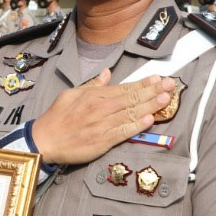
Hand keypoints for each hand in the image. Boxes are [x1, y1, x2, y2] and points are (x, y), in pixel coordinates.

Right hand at [29, 71, 175, 164]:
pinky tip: (150, 119)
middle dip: (153, 91)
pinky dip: (137, 125)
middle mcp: (100, 109)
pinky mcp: (102, 142)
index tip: (158, 78)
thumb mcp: (71, 94)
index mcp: (93, 96)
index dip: (143, 83)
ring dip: (151, 106)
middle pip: (132, 99)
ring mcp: (102, 125)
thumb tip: (107, 73)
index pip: (124, 88)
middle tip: (171, 85)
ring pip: (131, 114)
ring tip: (166, 99)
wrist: (44, 141)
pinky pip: (123, 131)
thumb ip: (92, 85)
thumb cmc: (57, 118)